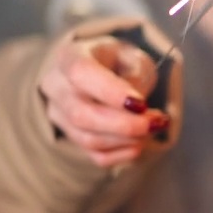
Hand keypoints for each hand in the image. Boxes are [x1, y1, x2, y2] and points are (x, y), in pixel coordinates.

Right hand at [39, 32, 167, 167]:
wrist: (104, 72)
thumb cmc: (119, 62)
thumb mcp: (133, 57)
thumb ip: (135, 75)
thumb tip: (135, 106)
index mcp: (69, 56)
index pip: (81, 73)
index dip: (111, 92)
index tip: (141, 103)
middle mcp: (56, 87)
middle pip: (81, 115)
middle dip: (124, 125)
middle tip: (156, 122)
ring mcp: (59, 116)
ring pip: (88, 139)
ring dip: (128, 139)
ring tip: (154, 126)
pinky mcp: (71, 138)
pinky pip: (96, 156)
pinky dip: (124, 153)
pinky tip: (140, 140)